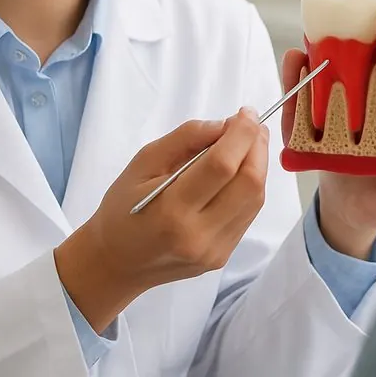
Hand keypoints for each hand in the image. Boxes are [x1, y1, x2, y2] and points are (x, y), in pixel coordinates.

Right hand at [54, 110, 268, 331]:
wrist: (117, 263)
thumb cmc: (122, 209)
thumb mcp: (143, 162)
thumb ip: (185, 138)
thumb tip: (225, 125)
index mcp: (171, 210)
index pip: (222, 165)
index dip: (242, 134)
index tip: (245, 112)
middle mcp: (198, 234)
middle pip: (249, 183)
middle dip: (257, 147)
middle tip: (251, 125)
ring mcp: (214, 249)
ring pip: (255, 199)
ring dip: (258, 165)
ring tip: (247, 144)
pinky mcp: (223, 256)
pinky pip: (248, 214)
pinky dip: (250, 187)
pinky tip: (239, 172)